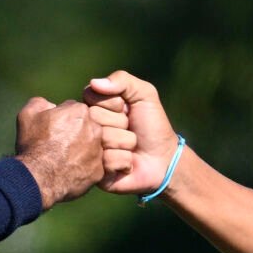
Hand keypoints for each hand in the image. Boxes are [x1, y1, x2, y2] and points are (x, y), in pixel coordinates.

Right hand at [14, 97, 110, 208]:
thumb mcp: (28, 115)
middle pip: (86, 127)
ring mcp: (99, 151)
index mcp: (80, 111)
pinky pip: (92, 166)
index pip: (73, 110)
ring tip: (62, 159)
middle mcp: (95, 129)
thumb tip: (50, 105)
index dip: (61, 120)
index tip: (52, 130)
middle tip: (58, 145)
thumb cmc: (33, 145)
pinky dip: (82, 168)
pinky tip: (68, 171)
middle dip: (74, 133)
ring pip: (90, 147)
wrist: (38, 178)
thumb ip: (41, 103)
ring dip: (80, 150)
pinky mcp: (99, 171)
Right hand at [83, 71, 177, 195]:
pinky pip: (106, 161)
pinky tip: (128, 164)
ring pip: (101, 139)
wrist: (164, 159)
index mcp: (94, 107)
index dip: (113, 104)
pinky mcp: (94, 172)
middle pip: (94, 117)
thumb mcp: (144, 95)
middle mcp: (87, 128)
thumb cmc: (153, 126)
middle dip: (120, 124)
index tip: (126, 110)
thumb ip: (123, 80)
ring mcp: (89, 150)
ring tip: (130, 148)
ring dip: (124, 143)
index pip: (90, 96)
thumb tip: (94, 82)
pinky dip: (124, 161)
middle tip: (130, 130)